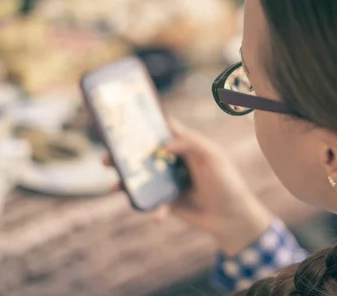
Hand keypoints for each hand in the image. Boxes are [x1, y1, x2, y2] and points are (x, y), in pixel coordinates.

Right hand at [106, 119, 272, 255]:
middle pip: (143, 155)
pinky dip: (152, 209)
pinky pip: (153, 204)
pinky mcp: (168, 202)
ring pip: (141, 179)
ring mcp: (168, 182)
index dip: (143, 124)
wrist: (231, 215)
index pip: (160, 130)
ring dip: (125, 182)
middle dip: (123, 156)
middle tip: (106, 156)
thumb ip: (190, 143)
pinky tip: (157, 215)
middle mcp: (172, 161)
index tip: (121, 120)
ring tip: (112, 186)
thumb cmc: (225, 180)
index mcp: (183, 145)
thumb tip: (163, 145)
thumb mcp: (212, 156)